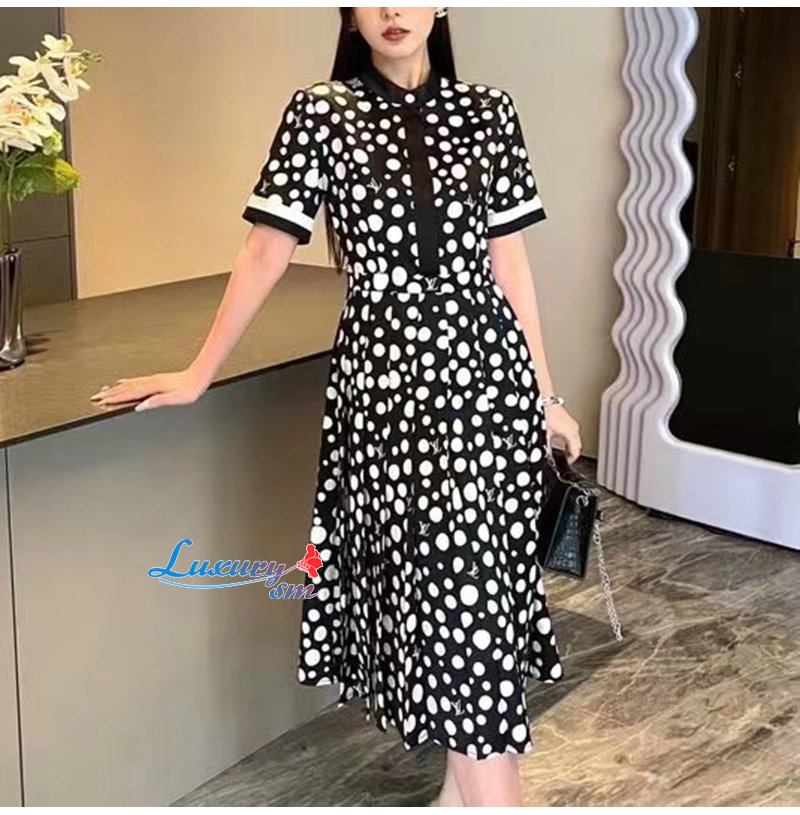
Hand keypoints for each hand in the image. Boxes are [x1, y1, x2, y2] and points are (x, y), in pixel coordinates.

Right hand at [89, 367, 210, 411]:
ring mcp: (152, 379)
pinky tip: (122, 382)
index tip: (102, 401)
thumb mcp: (174, 399)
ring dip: (115, 388)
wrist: (199, 377)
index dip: (114, 398)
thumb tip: (140, 406)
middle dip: (109, 393)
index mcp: (153, 387)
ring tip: (103, 390)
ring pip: (128, 384)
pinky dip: (125, 382)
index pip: (129, 394)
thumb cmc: (189, 390)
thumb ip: (156, 402)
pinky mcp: (156, 379)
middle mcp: (150, 382)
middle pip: (125, 388)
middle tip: (96, 397)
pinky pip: (135, 380)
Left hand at [543, 404, 581, 463]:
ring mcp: (571, 423)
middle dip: (569, 454)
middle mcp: (574, 427)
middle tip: (561, 459)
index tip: (564, 464)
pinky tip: (554, 439)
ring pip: (572, 439)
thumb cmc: (545, 412)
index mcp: (572, 433)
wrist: (542, 398)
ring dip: (566, 445)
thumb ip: (545, 447)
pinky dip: (564, 438)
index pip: (576, 452)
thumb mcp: (544, 434)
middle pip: (576, 446)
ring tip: (558, 450)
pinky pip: (569, 432)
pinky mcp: (566, 419)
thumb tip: (544, 455)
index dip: (570, 460)